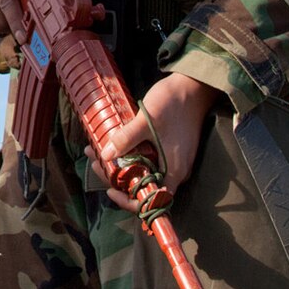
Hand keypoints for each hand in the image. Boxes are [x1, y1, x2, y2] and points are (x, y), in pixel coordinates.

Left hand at [97, 72, 221, 209]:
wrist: (193, 86)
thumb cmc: (173, 103)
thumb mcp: (146, 120)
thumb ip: (126, 139)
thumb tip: (106, 155)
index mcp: (174, 170)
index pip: (153, 201)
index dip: (131, 202)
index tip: (112, 190)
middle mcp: (175, 170)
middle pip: (143, 187)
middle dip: (117, 179)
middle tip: (96, 163)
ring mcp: (173, 160)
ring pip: (143, 172)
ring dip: (120, 166)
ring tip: (97, 151)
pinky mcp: (169, 150)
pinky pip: (147, 160)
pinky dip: (130, 156)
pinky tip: (113, 144)